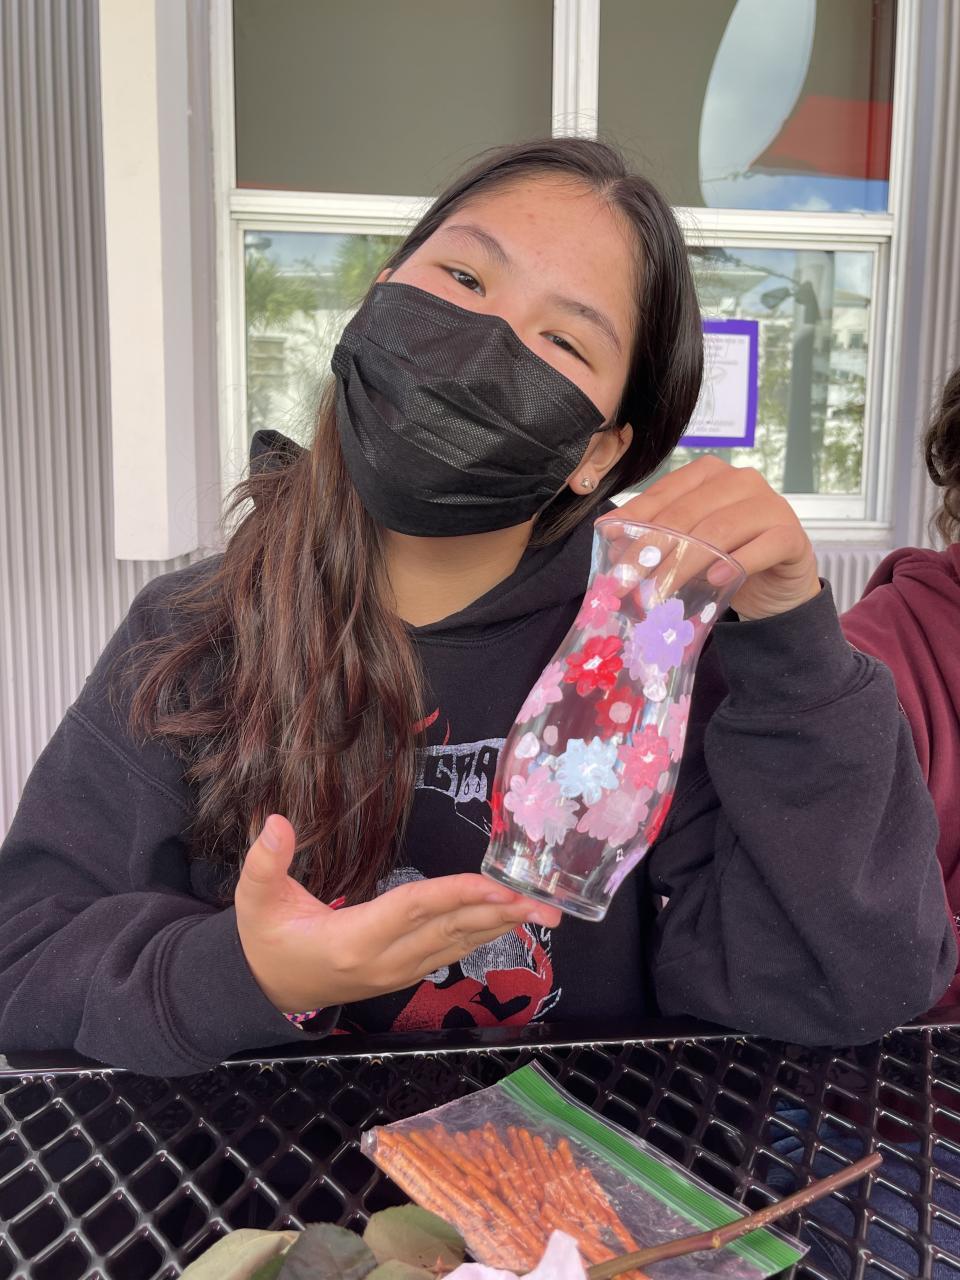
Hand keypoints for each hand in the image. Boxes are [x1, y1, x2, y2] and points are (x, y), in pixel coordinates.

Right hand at [235, 816, 560, 1013]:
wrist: (266, 991)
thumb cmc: (264, 940)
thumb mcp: (255, 900)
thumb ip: (264, 861)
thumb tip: (274, 820)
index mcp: (351, 940)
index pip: (413, 910)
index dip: (456, 894)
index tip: (495, 882)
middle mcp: (383, 961)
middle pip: (449, 930)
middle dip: (499, 912)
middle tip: (545, 900)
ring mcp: (397, 972)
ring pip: (457, 945)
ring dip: (500, 925)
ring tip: (540, 908)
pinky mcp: (404, 974)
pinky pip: (452, 952)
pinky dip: (483, 934)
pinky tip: (507, 920)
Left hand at [613, 456, 819, 619]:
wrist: (779, 581)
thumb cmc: (728, 557)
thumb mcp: (688, 544)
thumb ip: (656, 536)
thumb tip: (610, 541)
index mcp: (708, 474)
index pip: (663, 495)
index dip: (633, 524)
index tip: (608, 554)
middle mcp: (739, 480)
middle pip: (686, 513)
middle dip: (651, 550)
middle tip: (627, 584)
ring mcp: (769, 504)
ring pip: (718, 530)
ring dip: (684, 564)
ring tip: (660, 591)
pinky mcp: (791, 534)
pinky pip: (762, 547)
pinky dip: (736, 564)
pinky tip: (716, 580)